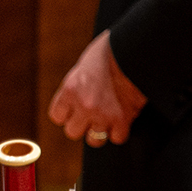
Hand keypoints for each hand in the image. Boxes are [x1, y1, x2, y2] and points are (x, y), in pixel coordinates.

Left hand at [49, 30, 146, 146]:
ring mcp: (103, 114)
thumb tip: (73, 111)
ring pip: (94, 140)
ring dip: (101, 130)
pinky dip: (120, 131)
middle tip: (93, 112)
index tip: (75, 107)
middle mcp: (83, 105)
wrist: (134, 50)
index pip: (57, 117)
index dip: (67, 113)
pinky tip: (123, 118)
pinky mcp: (122, 119)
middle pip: (72, 131)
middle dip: (82, 123)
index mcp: (70, 90)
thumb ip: (75, 91)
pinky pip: (117, 138)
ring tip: (107, 118)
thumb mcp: (82, 70)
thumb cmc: (108, 55)